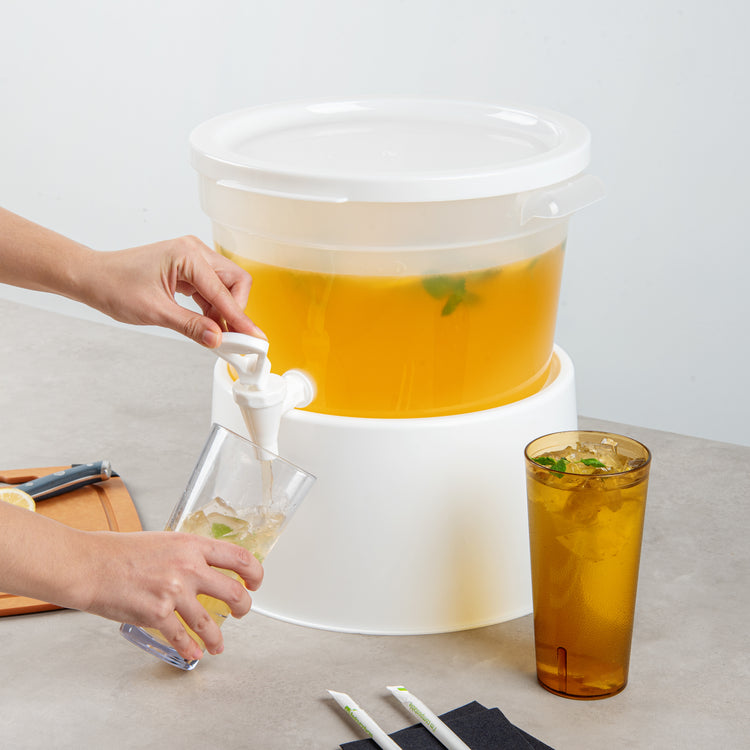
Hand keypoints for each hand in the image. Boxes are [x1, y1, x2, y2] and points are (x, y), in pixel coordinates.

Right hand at [79, 529, 263, 660]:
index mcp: (192, 545)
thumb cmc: (121, 552)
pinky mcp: (157, 614)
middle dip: (244, 607)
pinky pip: (182, 637)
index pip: (239, 557)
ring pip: (210, 622)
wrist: (91, 565)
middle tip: (242, 612)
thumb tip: (207, 566)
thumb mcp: (165, 541)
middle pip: (234, 591)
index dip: (255, 572)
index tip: (256, 582)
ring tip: (218, 644)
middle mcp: (188, 568)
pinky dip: (190, 649)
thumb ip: (188, 554)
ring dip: (217, 638)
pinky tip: (194, 653)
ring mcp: (174, 592)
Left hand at [82, 236, 265, 346]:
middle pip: (235, 282)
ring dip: (225, 311)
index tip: (253, 338)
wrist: (91, 277)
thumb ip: (191, 326)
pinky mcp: (188, 270)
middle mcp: (194, 252)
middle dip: (237, 310)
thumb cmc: (114, 285)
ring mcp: (192, 259)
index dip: (240, 318)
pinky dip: (213, 308)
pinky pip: (211, 289)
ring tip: (219, 335)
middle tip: (235, 337)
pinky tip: (209, 324)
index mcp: (187, 255)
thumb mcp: (155, 312)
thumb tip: (217, 339)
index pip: (225, 291)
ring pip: (226, 286)